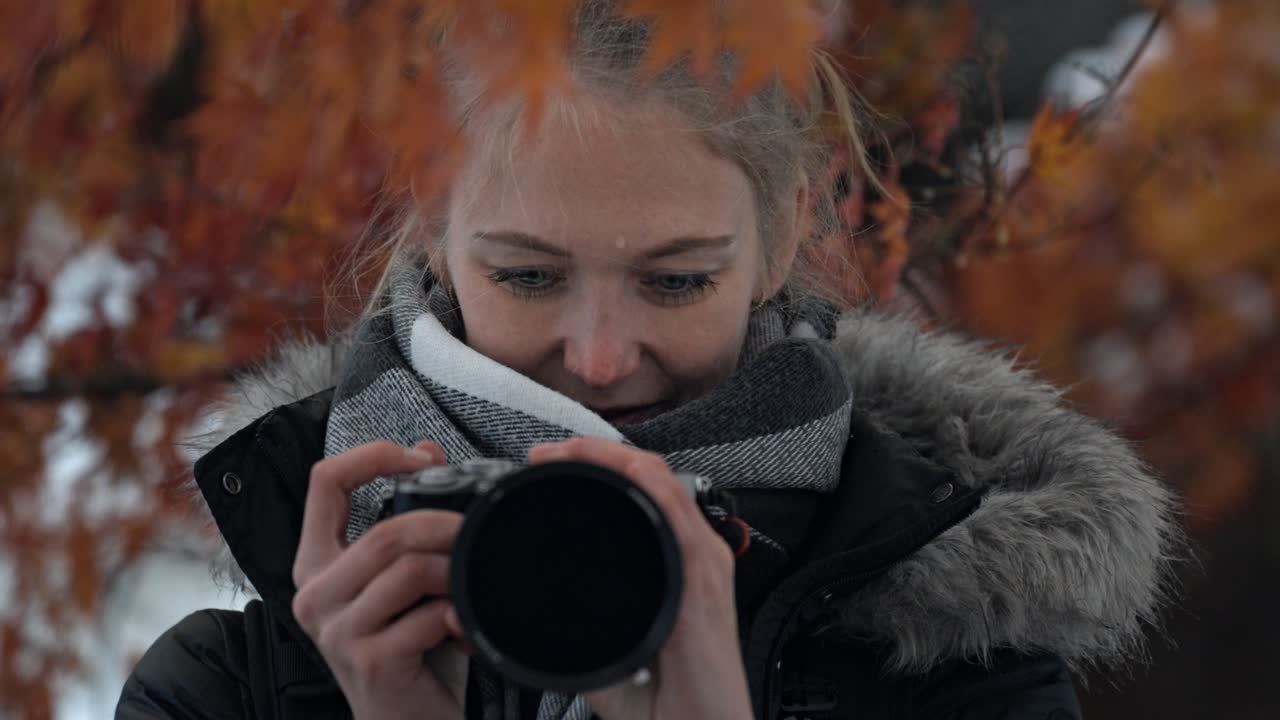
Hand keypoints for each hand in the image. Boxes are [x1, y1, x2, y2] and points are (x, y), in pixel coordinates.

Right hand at [292, 440, 472, 719]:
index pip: (324, 481)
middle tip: (478, 535)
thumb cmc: (411, 652)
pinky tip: (467, 629)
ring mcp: (338, 632)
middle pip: (386, 530)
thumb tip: (428, 450)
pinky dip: (461, 615)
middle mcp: (314, 596)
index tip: (420, 458)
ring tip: (472, 588)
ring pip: (410, 568)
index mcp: (317, 565)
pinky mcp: (371, 662)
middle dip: (447, 526)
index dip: (373, 455)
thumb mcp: (403, 580)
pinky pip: (429, 615)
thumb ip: (405, 519)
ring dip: (458, 573)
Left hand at [528, 438, 753, 719]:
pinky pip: (682, 520)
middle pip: (650, 478)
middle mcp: (695, 557)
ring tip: (568, 450)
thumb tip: (518, 611)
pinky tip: (625, 470)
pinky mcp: (705, 585)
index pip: (639, 494)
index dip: (595, 468)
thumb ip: (576, 627)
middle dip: (596, 454)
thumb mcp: (611, 652)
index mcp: (676, 566)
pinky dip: (653, 488)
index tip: (544, 465)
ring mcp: (704, 566)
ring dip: (614, 459)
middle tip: (545, 453)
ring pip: (663, 485)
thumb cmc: (667, 704)